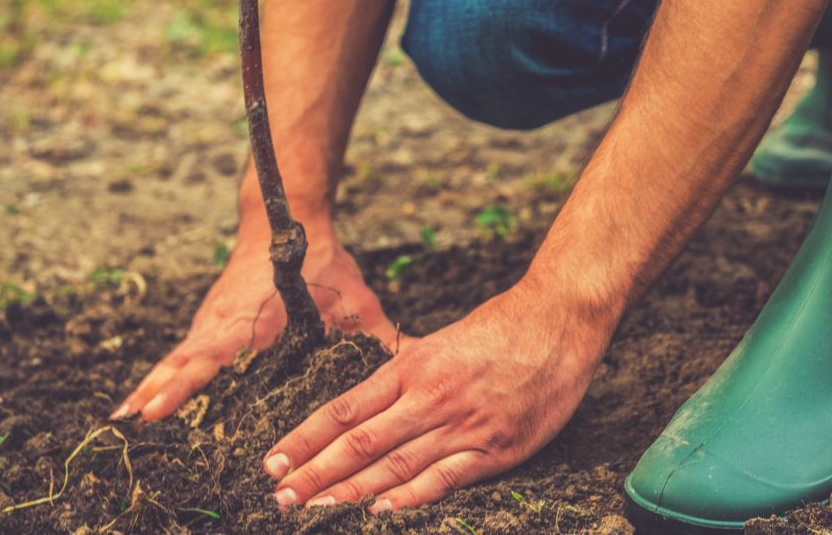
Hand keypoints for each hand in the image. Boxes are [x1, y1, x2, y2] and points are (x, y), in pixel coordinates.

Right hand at [112, 219, 400, 421]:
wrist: (285, 216)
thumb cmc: (323, 260)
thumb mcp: (355, 299)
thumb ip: (379, 335)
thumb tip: (417, 360)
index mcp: (255, 318)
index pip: (214, 355)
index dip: (186, 384)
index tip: (158, 409)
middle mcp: (225, 321)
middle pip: (185, 361)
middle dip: (159, 392)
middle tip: (133, 425)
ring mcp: (213, 320)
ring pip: (178, 357)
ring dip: (153, 386)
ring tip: (125, 422)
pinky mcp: (211, 321)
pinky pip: (183, 352)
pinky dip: (164, 375)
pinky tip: (145, 403)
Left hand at [261, 281, 605, 510]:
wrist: (558, 320)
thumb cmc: (500, 327)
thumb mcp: (441, 341)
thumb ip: (405, 370)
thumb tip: (369, 391)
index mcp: (411, 368)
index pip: (344, 409)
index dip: (306, 438)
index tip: (273, 460)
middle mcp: (429, 397)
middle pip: (359, 442)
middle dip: (315, 473)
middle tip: (279, 497)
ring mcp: (462, 425)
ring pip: (394, 465)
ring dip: (349, 491)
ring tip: (313, 509)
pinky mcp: (496, 448)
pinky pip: (445, 478)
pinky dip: (410, 497)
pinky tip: (379, 511)